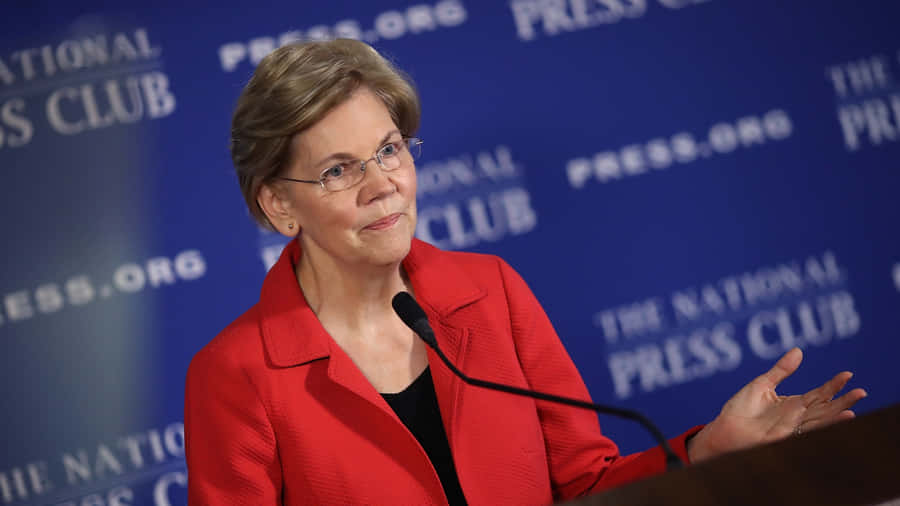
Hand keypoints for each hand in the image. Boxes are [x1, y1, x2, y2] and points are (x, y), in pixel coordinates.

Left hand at [687, 347, 866, 462]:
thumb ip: (781, 370)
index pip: (818, 394)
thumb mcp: (762, 384)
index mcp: (792, 404)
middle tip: (861, 391)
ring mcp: (791, 427)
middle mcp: (795, 416)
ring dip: (837, 414)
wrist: (724, 428)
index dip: (833, 385)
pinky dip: (819, 426)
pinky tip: (831, 421)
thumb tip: (798, 350)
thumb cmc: (740, 409)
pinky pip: (804, 431)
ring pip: (820, 419)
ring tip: (854, 406)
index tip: (847, 374)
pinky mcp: (783, 436)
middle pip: (825, 408)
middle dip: (843, 400)